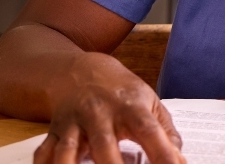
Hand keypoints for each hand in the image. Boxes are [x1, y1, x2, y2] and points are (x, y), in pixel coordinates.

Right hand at [33, 53, 184, 163]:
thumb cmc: (122, 93)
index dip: (163, 153)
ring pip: (67, 151)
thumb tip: (180, 160)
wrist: (82, 71)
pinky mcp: (54, 133)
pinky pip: (44, 154)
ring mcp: (74, 123)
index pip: (149, 131)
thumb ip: (166, 132)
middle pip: (104, 146)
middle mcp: (99, 114)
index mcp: (130, 107)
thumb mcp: (150, 103)